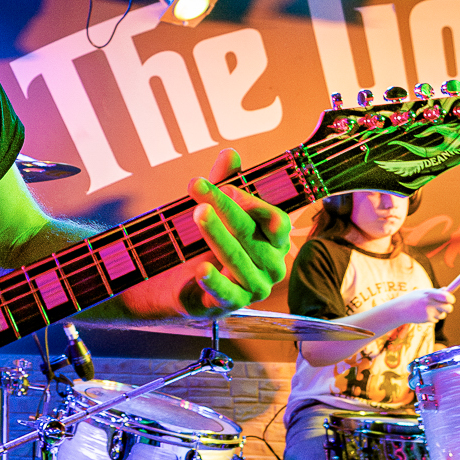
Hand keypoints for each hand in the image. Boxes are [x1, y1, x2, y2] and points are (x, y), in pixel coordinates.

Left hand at [122, 148, 290, 317]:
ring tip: (198, 214)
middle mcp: (272, 265)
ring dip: (216, 235)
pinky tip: (200, 268)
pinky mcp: (232, 305)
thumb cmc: (209, 244)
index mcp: (275, 241)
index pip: (276, 221)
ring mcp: (255, 287)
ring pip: (237, 259)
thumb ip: (225, 185)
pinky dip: (214, 281)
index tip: (226, 188)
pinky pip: (226, 293)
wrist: (183, 283)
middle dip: (225, 208)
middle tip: (198, 187)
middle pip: (251, 234)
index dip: (253, 204)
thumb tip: (230, 154)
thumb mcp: (217, 212)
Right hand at [358, 288, 454, 333]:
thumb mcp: (422, 293)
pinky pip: (436, 319)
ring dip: (439, 313)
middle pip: (448, 308)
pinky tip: (423, 314)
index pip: (446, 296)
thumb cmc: (412, 299)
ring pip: (442, 315)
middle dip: (448, 308)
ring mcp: (428, 312)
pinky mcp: (426, 319)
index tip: (451, 300)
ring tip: (428, 310)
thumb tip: (447, 290)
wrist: (399, 310)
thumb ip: (435, 292)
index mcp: (429, 293)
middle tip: (445, 307)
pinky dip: (432, 318)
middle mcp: (430, 302)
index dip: (451, 299)